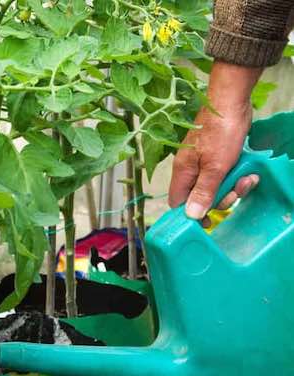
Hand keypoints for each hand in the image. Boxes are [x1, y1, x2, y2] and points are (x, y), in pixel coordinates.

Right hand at [168, 61, 262, 218]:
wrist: (231, 101)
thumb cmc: (220, 132)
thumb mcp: (215, 167)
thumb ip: (203, 192)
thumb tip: (191, 216)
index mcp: (183, 173)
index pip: (178, 203)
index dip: (191, 215)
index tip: (208, 222)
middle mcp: (190, 170)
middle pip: (201, 198)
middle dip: (222, 198)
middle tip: (237, 189)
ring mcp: (203, 163)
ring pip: (216, 187)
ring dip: (234, 187)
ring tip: (247, 177)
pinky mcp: (217, 157)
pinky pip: (224, 175)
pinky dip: (236, 176)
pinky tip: (247, 171)